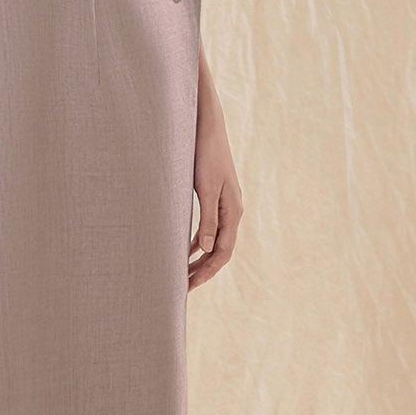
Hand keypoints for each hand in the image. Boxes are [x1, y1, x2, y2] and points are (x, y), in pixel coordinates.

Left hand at [188, 102, 242, 289]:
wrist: (207, 127)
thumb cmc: (206, 154)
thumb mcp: (206, 187)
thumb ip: (208, 218)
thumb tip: (205, 249)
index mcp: (233, 211)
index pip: (222, 252)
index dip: (207, 271)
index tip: (189, 285)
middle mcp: (232, 211)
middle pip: (219, 251)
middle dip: (202, 271)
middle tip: (182, 288)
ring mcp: (224, 205)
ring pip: (213, 241)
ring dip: (198, 259)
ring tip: (182, 275)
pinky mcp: (214, 198)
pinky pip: (208, 228)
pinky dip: (196, 242)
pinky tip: (184, 250)